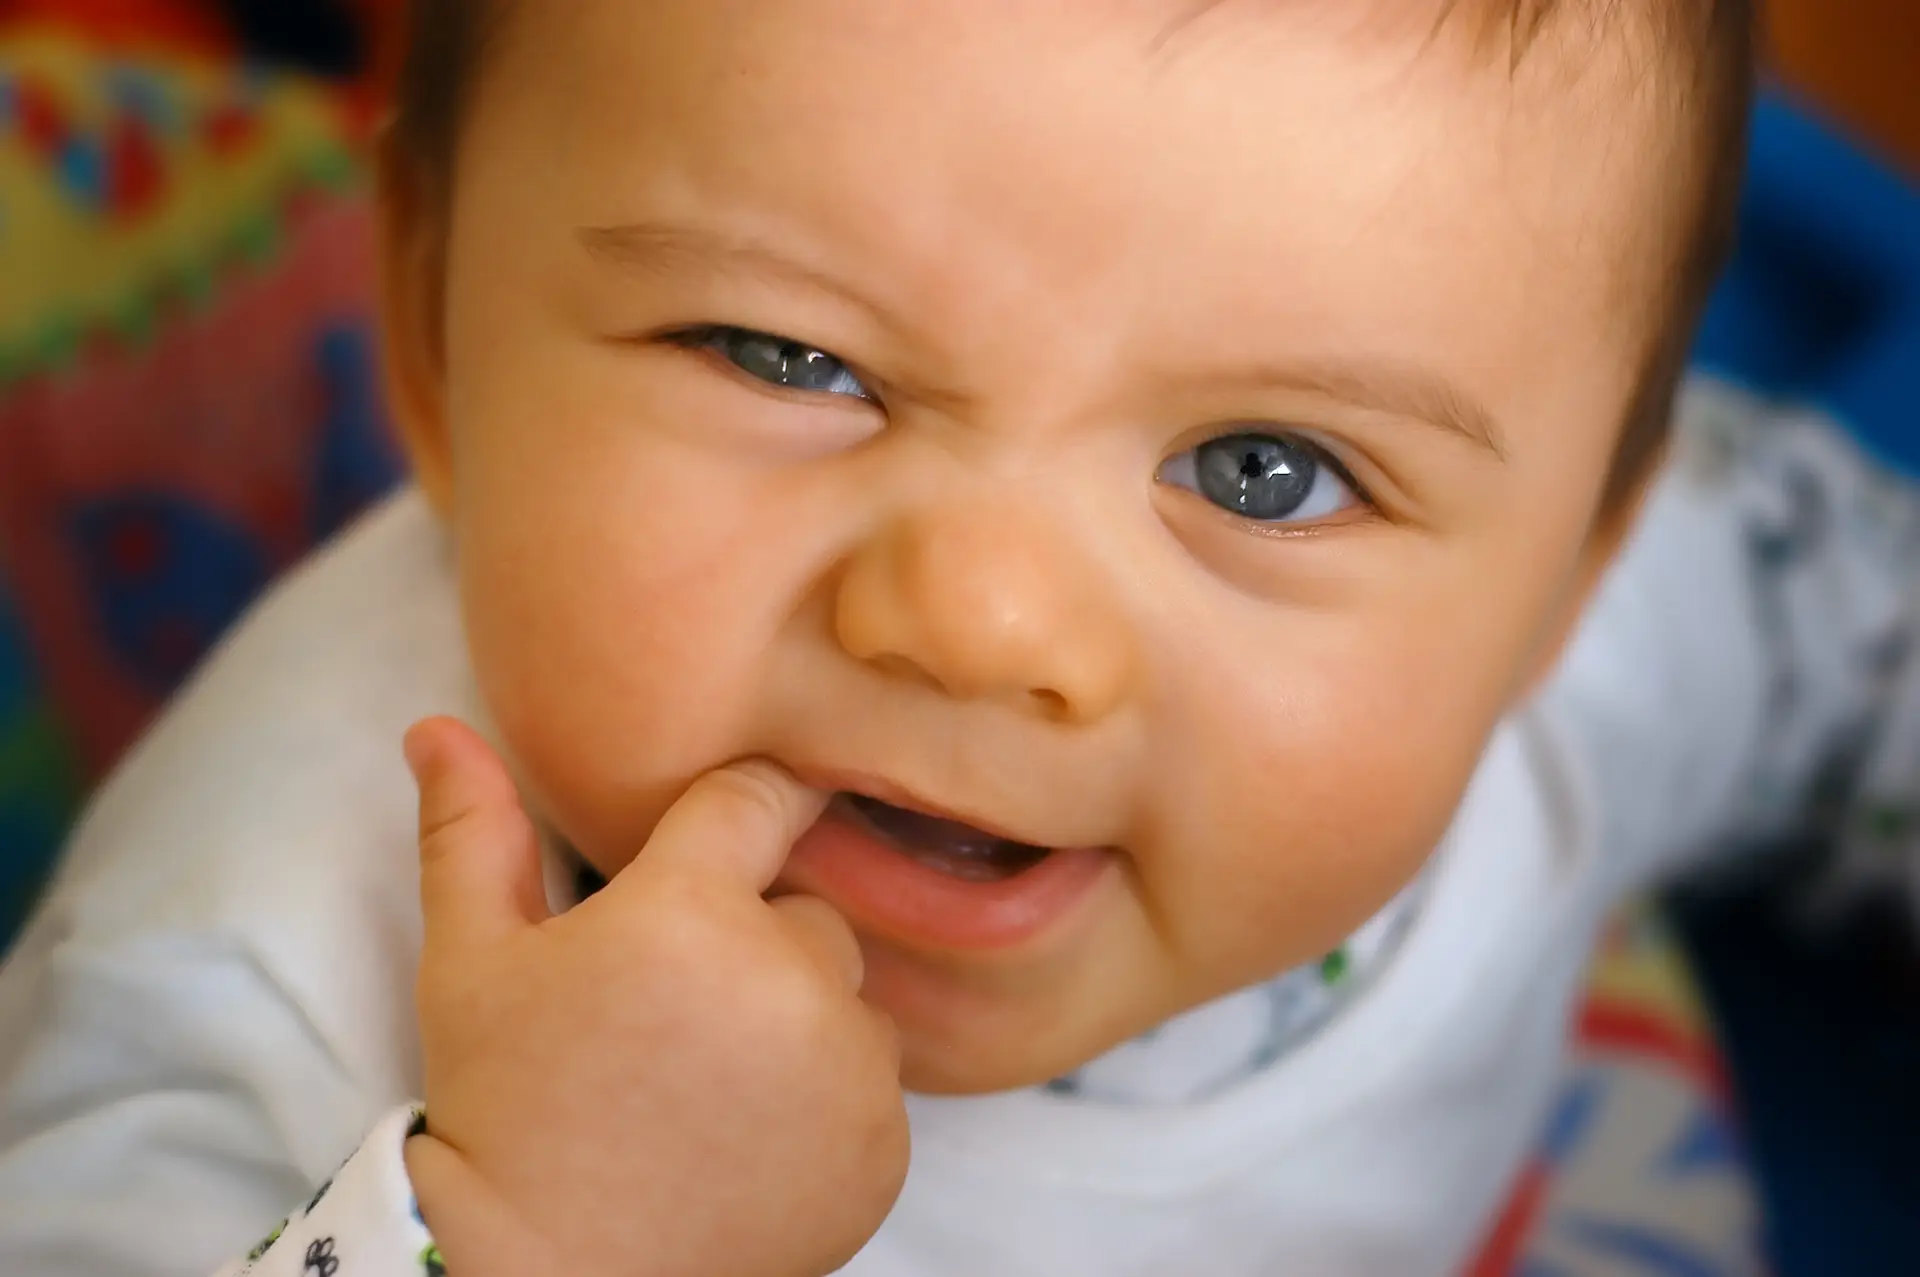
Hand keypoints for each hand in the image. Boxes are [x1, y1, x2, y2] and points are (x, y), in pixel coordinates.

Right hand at [399, 717, 908, 1276]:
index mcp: (689, 911)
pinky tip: (747, 1132)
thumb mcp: (470, 965)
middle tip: (673, 1010)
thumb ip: (472, 833)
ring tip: (707, 1079)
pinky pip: (872, 1079)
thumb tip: (437, 726)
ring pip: (845, 994)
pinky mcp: (883, 1143)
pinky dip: (828, 1097)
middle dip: (751, 940)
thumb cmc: (505, 1109)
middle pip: (803, 908)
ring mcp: (848, 1066)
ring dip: (797, 1017)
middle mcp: (788, 976)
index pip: (759, 796)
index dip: (742, 807)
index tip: (728, 833)